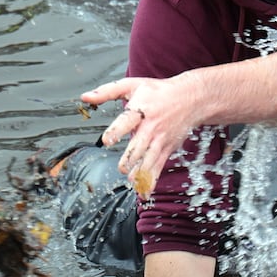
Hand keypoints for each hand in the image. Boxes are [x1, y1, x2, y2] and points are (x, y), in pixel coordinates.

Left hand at [80, 74, 205, 195]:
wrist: (191, 98)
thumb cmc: (158, 91)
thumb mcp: (132, 85)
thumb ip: (107, 92)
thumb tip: (85, 97)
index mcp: (141, 110)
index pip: (127, 120)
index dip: (117, 130)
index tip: (107, 140)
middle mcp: (151, 127)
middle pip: (140, 145)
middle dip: (131, 158)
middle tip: (122, 167)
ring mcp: (160, 140)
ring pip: (150, 159)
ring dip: (140, 172)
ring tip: (131, 180)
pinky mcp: (167, 149)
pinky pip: (159, 166)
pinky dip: (152, 180)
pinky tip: (144, 191)